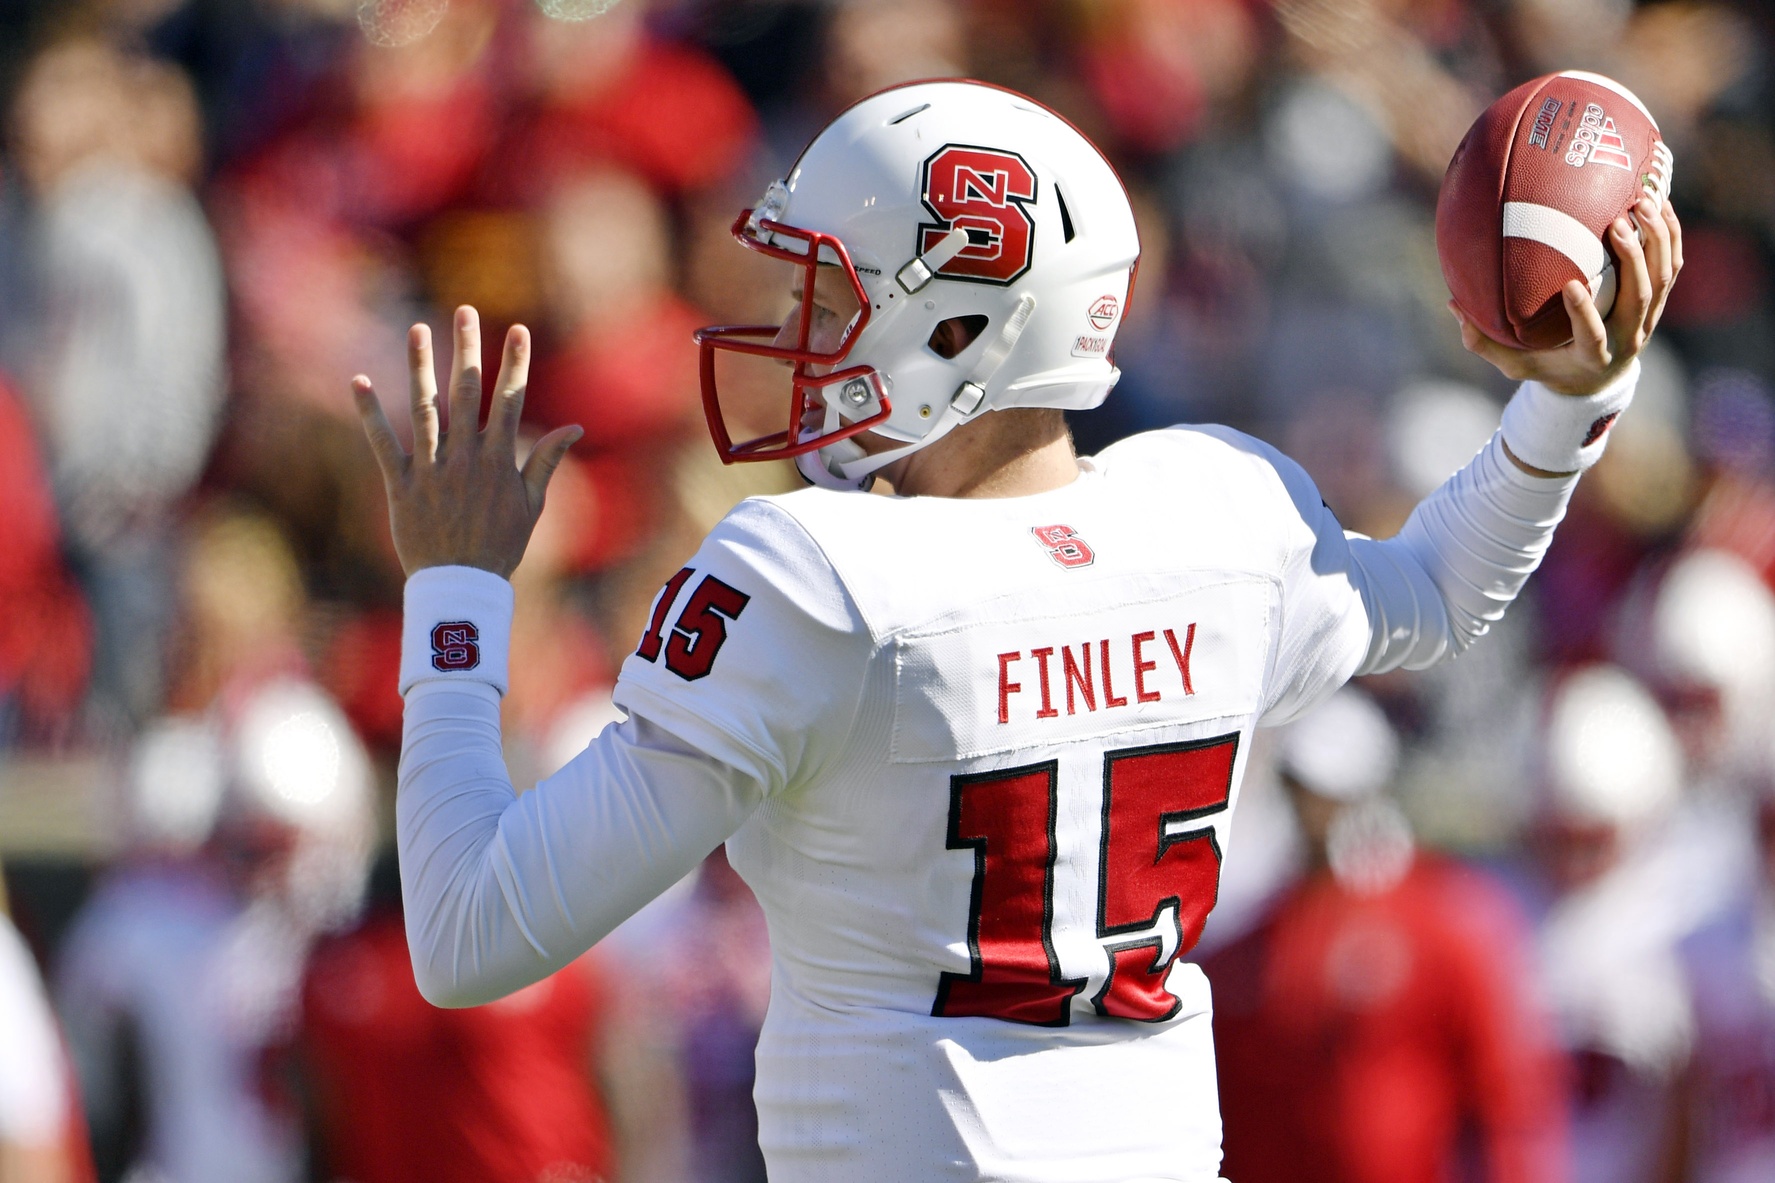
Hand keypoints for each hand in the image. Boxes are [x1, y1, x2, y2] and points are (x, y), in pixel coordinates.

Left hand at [354, 305, 581, 578]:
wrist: (460, 586)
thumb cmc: (501, 546)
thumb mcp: (532, 505)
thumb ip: (547, 461)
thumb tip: (574, 427)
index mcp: (498, 461)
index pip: (509, 400)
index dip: (514, 364)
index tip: (518, 330)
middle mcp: (465, 458)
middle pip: (467, 393)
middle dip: (468, 349)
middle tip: (465, 311)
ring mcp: (431, 469)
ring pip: (425, 408)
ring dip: (421, 367)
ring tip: (418, 330)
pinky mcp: (401, 485)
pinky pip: (382, 444)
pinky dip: (370, 413)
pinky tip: (359, 381)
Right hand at [1451, 195, 1682, 395]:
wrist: (1598, 379)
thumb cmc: (1549, 367)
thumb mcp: (1514, 364)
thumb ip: (1483, 341)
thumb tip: (1452, 304)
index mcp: (1593, 357)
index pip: (1593, 337)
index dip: (1585, 314)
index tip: (1571, 285)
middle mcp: (1628, 338)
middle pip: (1639, 298)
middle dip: (1633, 260)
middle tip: (1618, 223)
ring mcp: (1649, 319)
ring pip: (1662, 277)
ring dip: (1657, 239)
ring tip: (1642, 202)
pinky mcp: (1659, 302)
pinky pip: (1672, 264)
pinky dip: (1669, 233)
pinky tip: (1660, 201)